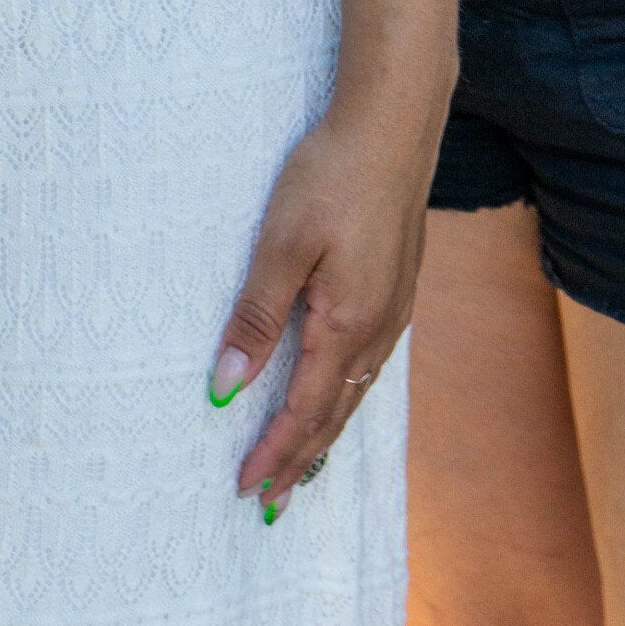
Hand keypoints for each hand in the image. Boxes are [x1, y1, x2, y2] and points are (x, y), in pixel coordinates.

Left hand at [207, 100, 433, 519]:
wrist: (395, 123)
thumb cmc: (332, 174)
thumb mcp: (282, 244)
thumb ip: (255, 319)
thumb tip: (225, 390)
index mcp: (347, 323)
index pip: (304, 411)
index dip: (274, 453)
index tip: (246, 490)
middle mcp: (379, 326)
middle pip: (336, 413)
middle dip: (302, 460)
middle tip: (271, 502)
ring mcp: (395, 306)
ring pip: (357, 389)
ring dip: (325, 430)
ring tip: (301, 463)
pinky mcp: (399, 284)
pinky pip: (371, 362)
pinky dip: (346, 393)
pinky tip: (337, 388)